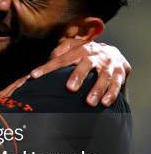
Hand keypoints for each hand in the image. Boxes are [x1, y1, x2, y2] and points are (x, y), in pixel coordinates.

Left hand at [0, 39, 130, 106]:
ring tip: (90, 102)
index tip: (34, 76)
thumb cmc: (85, 56)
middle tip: (70, 88)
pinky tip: (105, 103)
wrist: (114, 53)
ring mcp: (107, 64)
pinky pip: (117, 84)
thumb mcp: (71, 51)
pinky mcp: (120, 73)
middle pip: (85, 64)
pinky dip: (112, 93)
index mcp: (79, 50)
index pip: (60, 59)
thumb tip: (40, 65)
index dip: (47, 68)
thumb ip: (56, 56)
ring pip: (103, 76)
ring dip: (97, 89)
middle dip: (78, 76)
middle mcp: (93, 55)